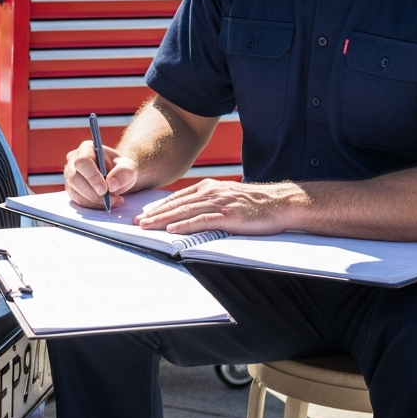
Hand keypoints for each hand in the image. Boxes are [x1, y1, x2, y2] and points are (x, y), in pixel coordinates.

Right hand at [63, 140, 137, 208]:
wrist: (116, 177)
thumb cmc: (121, 169)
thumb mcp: (129, 167)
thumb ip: (123, 172)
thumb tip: (111, 184)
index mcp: (87, 149)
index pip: (83, 162)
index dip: (92, 177)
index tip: (105, 190)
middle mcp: (74, 160)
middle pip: (75, 178)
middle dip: (93, 193)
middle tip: (112, 199)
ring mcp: (70, 175)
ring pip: (75, 191)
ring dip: (95, 201)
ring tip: (113, 200)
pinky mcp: (71, 189)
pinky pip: (78, 200)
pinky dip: (93, 205)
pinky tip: (106, 203)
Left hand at [134, 179, 306, 234]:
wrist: (280, 202)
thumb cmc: (254, 204)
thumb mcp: (226, 197)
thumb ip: (207, 203)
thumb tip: (188, 213)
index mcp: (208, 188)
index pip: (177, 198)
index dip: (158, 207)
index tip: (142, 215)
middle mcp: (210, 192)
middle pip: (176, 204)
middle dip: (154, 214)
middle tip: (136, 223)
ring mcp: (218, 203)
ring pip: (184, 211)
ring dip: (163, 220)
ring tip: (147, 226)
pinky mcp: (228, 215)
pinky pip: (202, 220)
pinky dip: (185, 225)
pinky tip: (173, 230)